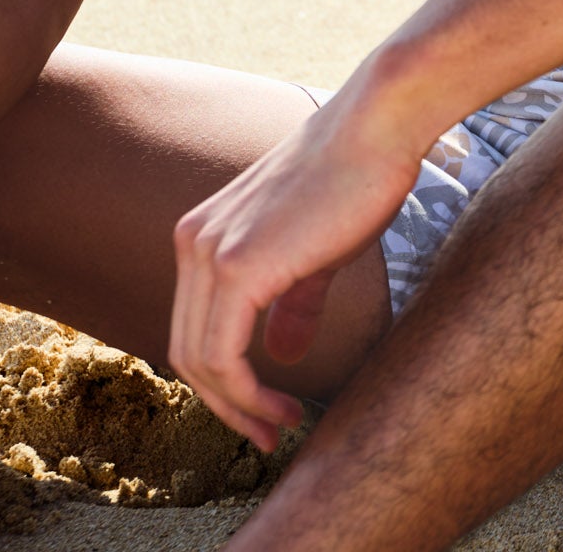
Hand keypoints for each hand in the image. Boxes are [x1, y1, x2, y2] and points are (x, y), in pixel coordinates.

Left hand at [169, 88, 424, 449]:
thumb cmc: (356, 180)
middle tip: (270, 434)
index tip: (268, 413)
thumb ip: (293, 301)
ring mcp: (210, 250)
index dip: (225, 383)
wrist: (376, 128)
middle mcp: (193, 241)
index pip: (193, 330)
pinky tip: (282, 408)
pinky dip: (246, 393)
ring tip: (280, 427)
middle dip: (227, 404)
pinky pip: (222, 354)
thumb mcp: (316, 252)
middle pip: (187, 352)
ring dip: (239, 408)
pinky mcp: (237, 264)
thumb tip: (283, 354)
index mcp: (204, 235)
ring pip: (199, 361)